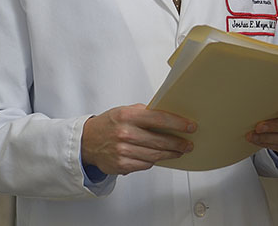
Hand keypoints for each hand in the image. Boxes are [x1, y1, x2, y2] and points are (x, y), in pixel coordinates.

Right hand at [81, 104, 195, 175]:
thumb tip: (169, 115)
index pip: (159, 119)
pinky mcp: (122, 165)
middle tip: (188, 144)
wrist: (87, 141)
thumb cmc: (109, 124)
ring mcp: (123, 151)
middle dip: (178, 143)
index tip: (190, 127)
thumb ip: (145, 113)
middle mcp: (125, 133)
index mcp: (128, 116)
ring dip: (170, 154)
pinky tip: (158, 156)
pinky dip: (153, 160)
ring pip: (155, 155)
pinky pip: (145, 164)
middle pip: (160, 140)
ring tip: (178, 151)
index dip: (178, 124)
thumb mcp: (125, 111)